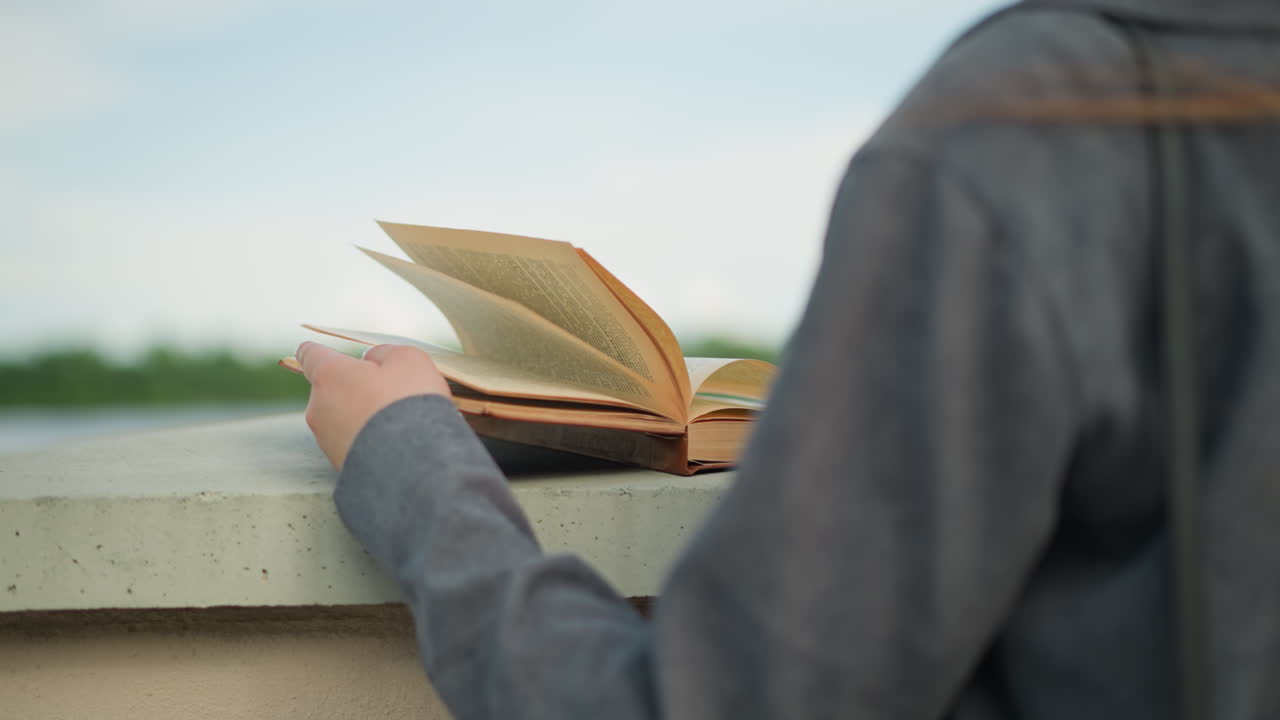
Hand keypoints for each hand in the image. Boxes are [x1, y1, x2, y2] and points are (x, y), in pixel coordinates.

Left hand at [296, 342, 452, 468]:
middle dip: (354, 389)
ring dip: (363, 417)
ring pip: (342, 419)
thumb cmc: (409, 404)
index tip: (317, 352)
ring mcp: (326, 440)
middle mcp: (319, 407)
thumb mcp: (408, 359)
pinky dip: (369, 441)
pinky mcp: (339, 465)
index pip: (310, 355)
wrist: (414, 462)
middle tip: (388, 393)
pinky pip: (354, 443)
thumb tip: (373, 362)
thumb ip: (384, 353)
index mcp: (329, 375)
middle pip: (331, 390)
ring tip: (399, 423)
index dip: (317, 351)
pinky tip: (396, 444)